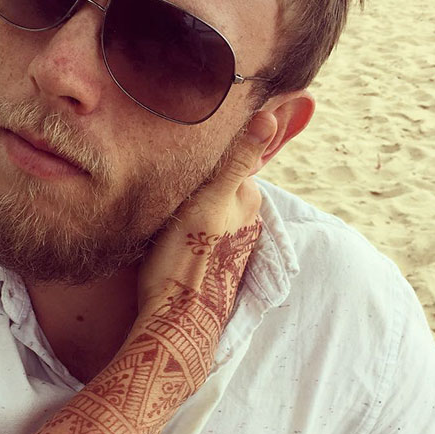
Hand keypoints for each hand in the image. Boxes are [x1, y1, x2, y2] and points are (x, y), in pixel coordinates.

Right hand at [134, 112, 275, 378]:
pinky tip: (169, 236)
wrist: (176, 318)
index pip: (227, 160)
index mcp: (248, 199)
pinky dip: (187, 229)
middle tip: (165, 184)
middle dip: (197, 182)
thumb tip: (269, 115)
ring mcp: (230, 244)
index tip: (175, 157)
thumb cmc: (188, 256)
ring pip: (208, 210)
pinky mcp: (213, 263)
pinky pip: (200, 233)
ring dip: (190, 207)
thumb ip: (238, 158)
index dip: (199, 158)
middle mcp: (247, 221)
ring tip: (164, 210)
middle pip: (218, 186)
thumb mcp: (210, 199)